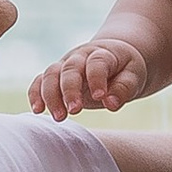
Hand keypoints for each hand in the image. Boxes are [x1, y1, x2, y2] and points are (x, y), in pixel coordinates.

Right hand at [31, 37, 148, 118]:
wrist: (114, 56)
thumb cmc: (126, 68)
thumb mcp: (135, 76)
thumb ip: (124, 88)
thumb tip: (110, 103)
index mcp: (103, 53)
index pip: (97, 63)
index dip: (97, 79)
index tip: (100, 96)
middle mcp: (81, 57)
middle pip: (69, 69)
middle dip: (69, 90)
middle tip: (74, 111)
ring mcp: (66, 65)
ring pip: (51, 75)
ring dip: (50, 95)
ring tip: (59, 117)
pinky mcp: (57, 76)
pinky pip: (40, 81)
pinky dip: (36, 94)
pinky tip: (38, 110)